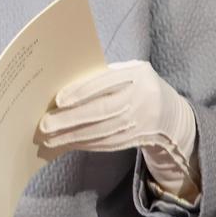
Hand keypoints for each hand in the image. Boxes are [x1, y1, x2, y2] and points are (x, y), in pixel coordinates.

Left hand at [35, 60, 199, 201]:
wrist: (170, 112)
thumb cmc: (136, 85)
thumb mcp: (127, 72)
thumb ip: (103, 76)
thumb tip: (65, 87)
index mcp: (138, 74)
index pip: (106, 82)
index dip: (81, 92)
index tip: (58, 101)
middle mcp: (142, 98)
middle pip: (103, 110)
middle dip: (71, 119)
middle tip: (46, 124)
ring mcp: (141, 121)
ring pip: (103, 131)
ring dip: (73, 136)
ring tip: (50, 138)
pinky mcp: (136, 139)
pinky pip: (107, 143)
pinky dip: (86, 144)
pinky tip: (69, 143)